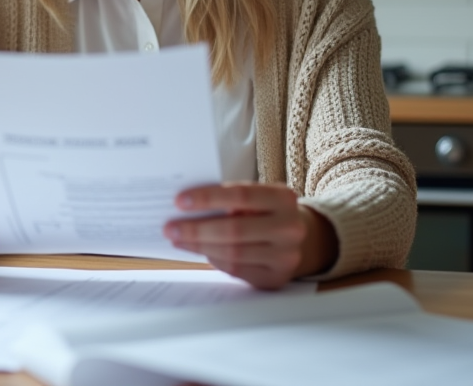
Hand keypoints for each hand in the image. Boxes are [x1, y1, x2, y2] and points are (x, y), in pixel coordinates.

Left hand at [163, 183, 338, 289]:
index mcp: (284, 198)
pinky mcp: (276, 277)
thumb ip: (232, 199)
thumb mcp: (259, 197)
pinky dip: (214, 259)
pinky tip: (199, 250)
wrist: (302, 237)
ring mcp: (286, 256)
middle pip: (235, 229)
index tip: (180, 201)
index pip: (241, 195)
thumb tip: (188, 205)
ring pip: (233, 253)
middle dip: (197, 229)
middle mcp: (290, 227)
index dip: (209, 198)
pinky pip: (237, 269)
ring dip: (199, 246)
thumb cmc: (268, 212)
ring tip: (178, 239)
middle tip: (170, 227)